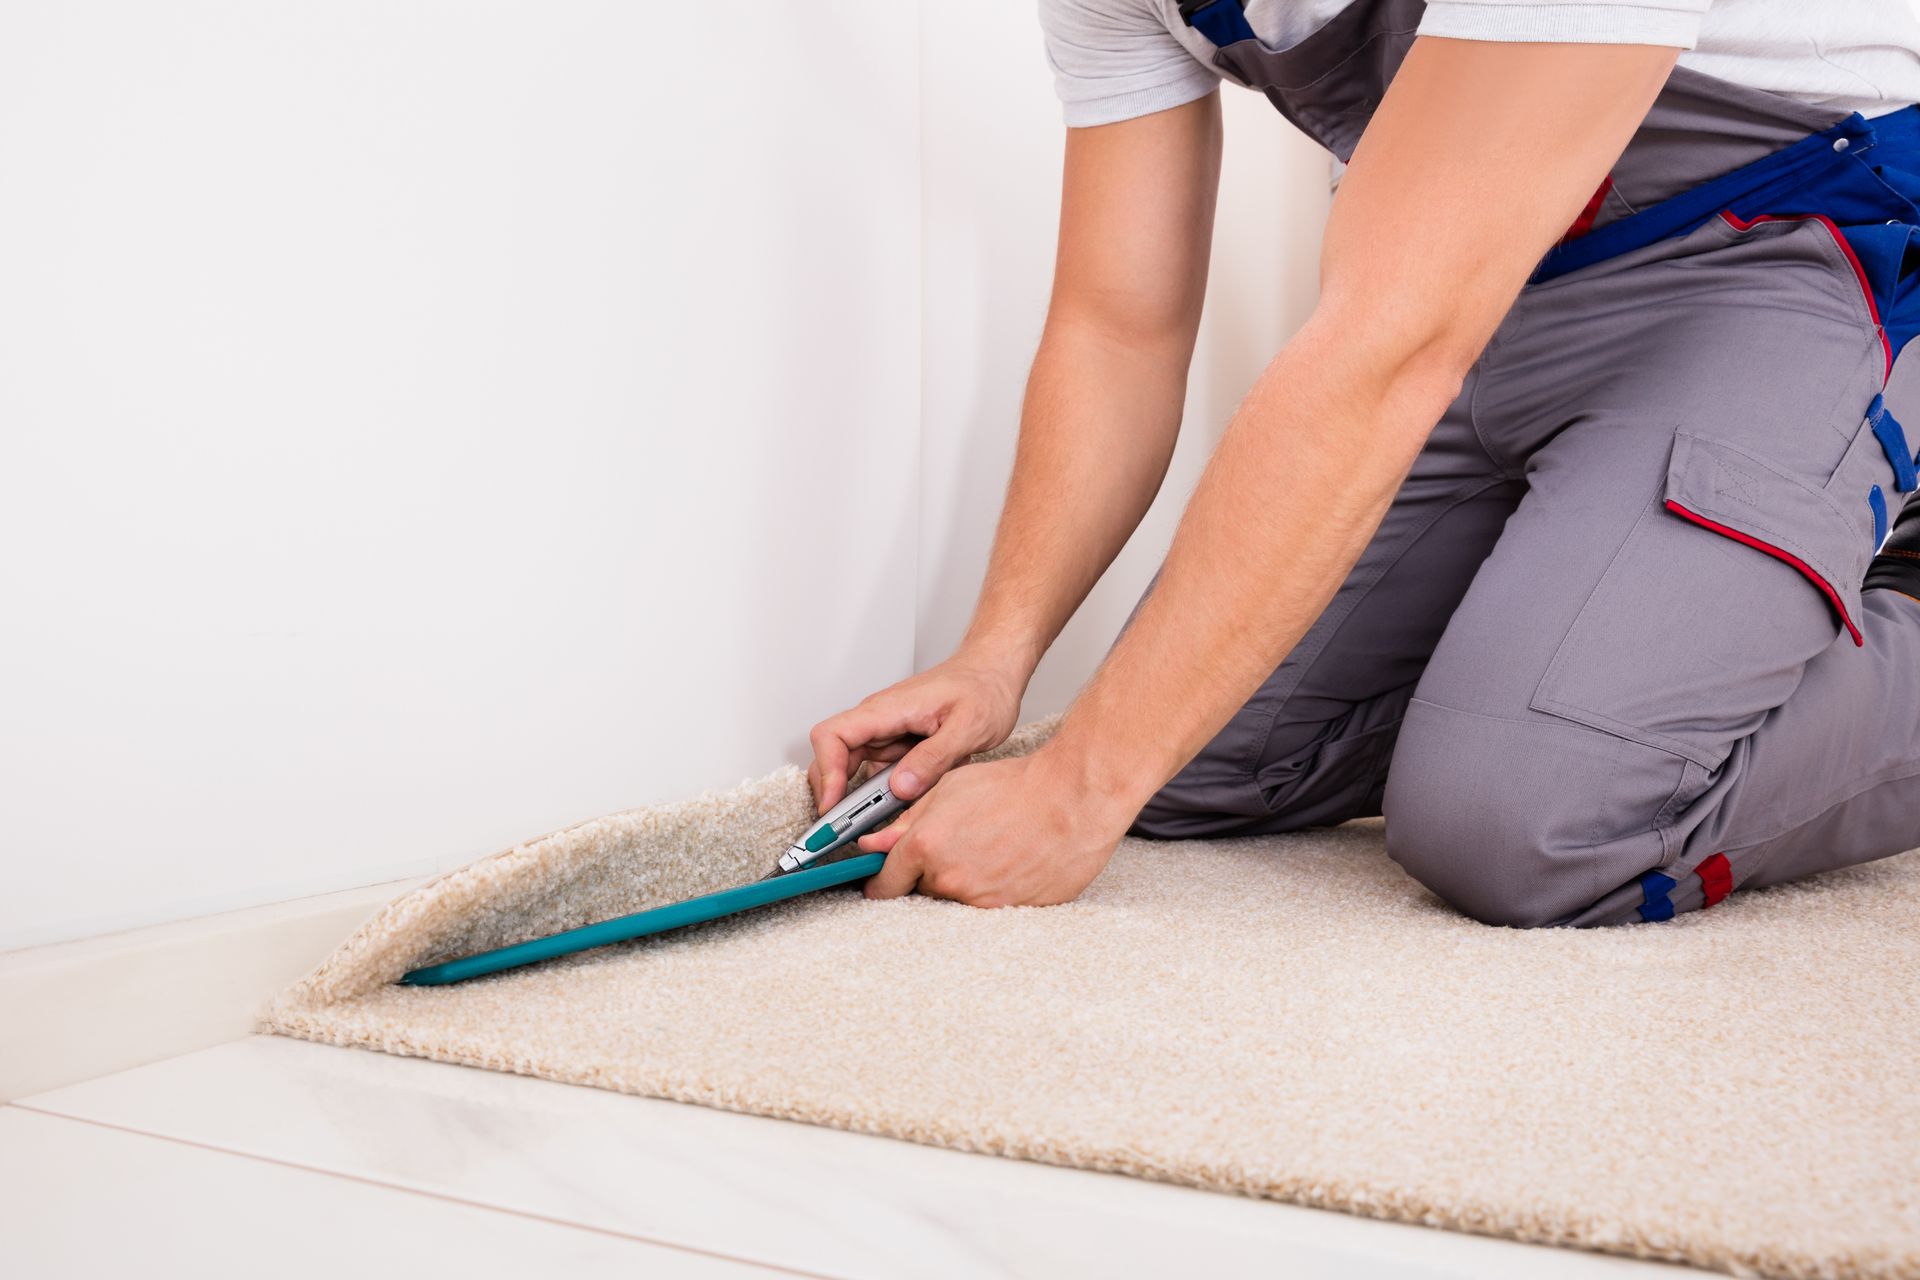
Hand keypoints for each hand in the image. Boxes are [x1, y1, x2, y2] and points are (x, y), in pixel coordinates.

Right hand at [808, 650, 1026, 809]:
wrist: (994, 673)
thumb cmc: (983, 687)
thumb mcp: (969, 726)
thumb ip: (934, 758)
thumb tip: (900, 787)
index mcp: (888, 709)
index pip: (832, 735)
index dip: (826, 771)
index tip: (833, 804)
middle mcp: (880, 721)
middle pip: (834, 757)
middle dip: (835, 795)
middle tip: (846, 829)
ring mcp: (887, 734)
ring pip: (856, 771)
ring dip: (863, 799)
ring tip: (881, 825)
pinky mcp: (899, 746)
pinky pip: (880, 775)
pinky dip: (885, 796)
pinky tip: (906, 808)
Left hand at [856, 747, 1134, 906]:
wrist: (1072, 799)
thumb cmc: (1016, 787)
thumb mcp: (949, 788)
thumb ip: (906, 820)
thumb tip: (873, 843)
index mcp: (926, 847)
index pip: (883, 884)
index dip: (880, 881)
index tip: (882, 881)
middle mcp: (950, 879)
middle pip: (921, 892)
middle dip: (929, 874)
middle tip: (957, 846)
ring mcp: (982, 901)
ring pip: (956, 900)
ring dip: (964, 881)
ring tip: (990, 849)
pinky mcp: (1011, 912)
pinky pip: (989, 907)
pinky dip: (993, 890)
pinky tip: (1009, 862)